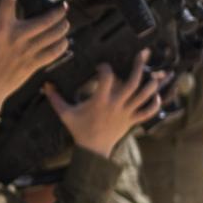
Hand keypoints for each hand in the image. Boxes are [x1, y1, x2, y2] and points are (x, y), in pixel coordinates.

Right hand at [0, 0, 71, 112]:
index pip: (8, 0)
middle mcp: (16, 38)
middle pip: (44, 21)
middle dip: (57, 12)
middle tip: (63, 6)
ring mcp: (27, 52)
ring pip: (52, 36)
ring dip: (62, 27)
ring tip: (66, 21)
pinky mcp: (33, 65)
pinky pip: (53, 53)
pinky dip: (61, 46)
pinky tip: (64, 41)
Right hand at [46, 49, 166, 154]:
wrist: (92, 149)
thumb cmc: (79, 129)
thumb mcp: (65, 113)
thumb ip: (55, 98)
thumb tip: (45, 85)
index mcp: (100, 101)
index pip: (106, 78)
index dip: (105, 69)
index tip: (101, 66)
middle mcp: (116, 105)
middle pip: (132, 83)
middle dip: (139, 67)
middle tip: (144, 53)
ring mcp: (126, 113)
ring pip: (143, 96)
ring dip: (152, 84)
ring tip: (158, 73)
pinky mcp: (131, 120)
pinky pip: (147, 112)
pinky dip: (154, 104)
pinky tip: (157, 96)